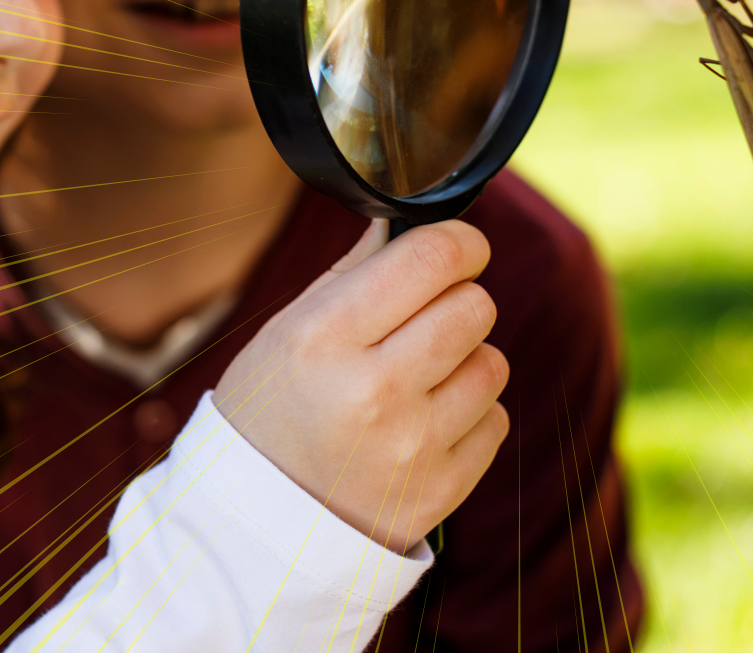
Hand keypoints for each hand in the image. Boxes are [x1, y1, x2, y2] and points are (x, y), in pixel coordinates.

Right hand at [214, 219, 509, 554]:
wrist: (257, 528)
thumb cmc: (272, 410)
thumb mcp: (289, 330)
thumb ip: (354, 271)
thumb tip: (408, 223)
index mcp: (326, 337)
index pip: (433, 258)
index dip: (462, 242)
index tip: (461, 248)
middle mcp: (372, 391)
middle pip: (475, 306)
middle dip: (459, 300)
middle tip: (427, 318)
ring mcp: (411, 447)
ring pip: (493, 362)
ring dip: (466, 359)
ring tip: (419, 377)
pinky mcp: (440, 491)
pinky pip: (495, 419)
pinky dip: (469, 414)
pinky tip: (424, 422)